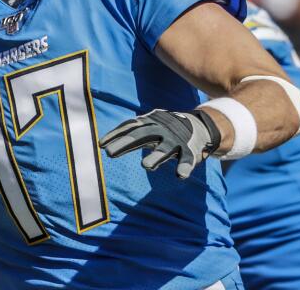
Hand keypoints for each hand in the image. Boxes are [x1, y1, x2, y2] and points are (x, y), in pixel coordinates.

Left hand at [100, 109, 220, 178]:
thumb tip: (102, 144)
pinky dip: (184, 167)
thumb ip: (129, 135)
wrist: (198, 125)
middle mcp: (161, 130)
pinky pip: (187, 160)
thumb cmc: (164, 129)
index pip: (129, 127)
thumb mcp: (147, 128)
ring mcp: (176, 140)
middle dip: (125, 143)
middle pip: (141, 135)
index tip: (101, 145)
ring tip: (145, 166)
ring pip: (165, 149)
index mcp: (149, 123)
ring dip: (156, 156)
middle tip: (109, 153)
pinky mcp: (190, 150)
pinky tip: (180, 176)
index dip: (115, 135)